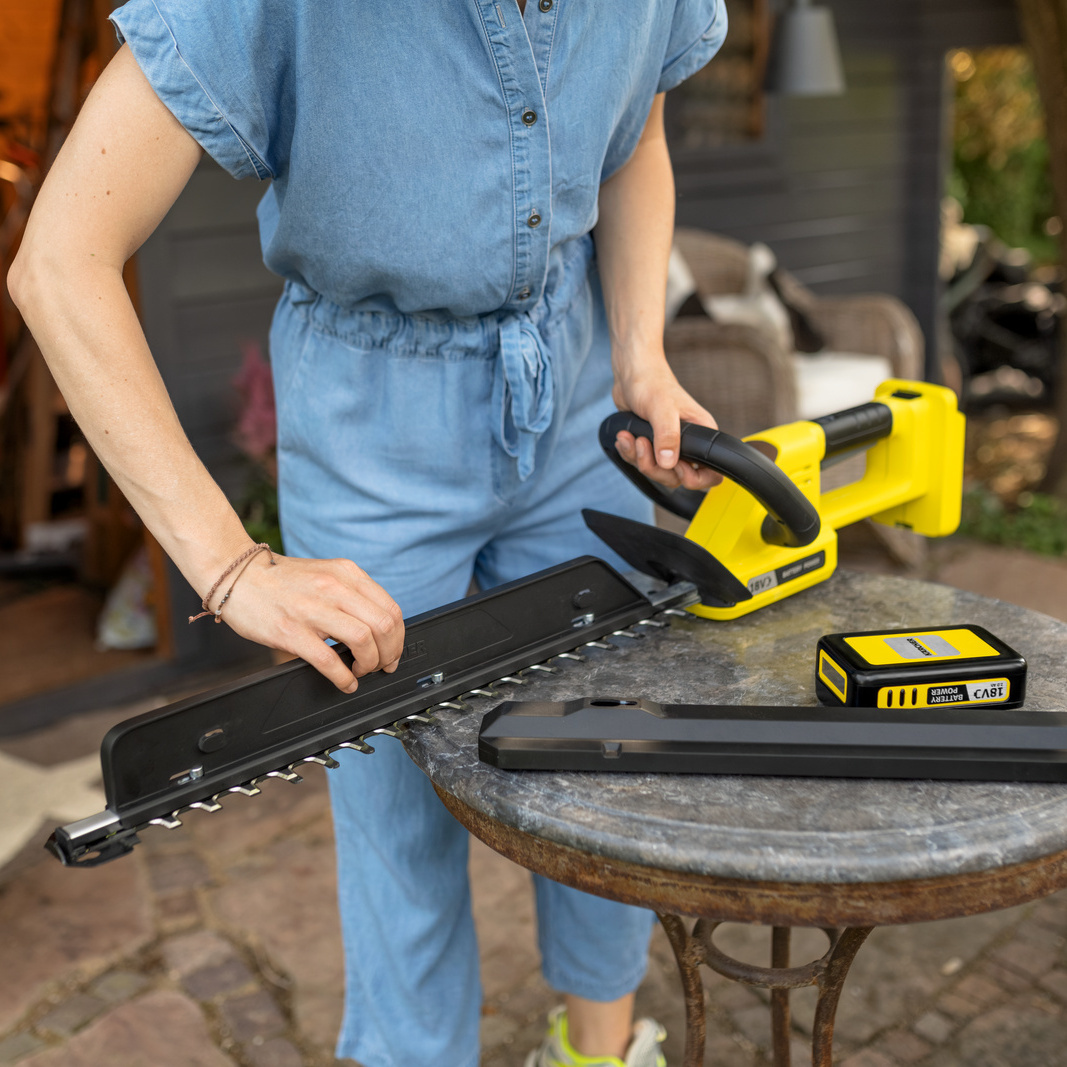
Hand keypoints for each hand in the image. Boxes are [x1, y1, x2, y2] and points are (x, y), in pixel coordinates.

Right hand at [218, 552, 404, 692]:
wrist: (238, 576)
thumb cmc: (280, 580)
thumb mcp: (325, 574)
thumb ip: (351, 593)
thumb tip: (377, 626)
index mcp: (346, 573)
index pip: (391, 608)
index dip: (398, 637)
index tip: (393, 651)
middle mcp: (334, 588)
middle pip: (384, 625)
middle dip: (389, 653)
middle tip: (381, 666)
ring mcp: (313, 610)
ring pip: (364, 641)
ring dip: (369, 664)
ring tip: (360, 671)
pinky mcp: (292, 632)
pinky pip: (330, 661)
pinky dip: (344, 678)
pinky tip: (345, 682)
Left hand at [611, 360, 721, 491]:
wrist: (631, 374)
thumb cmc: (652, 382)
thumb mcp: (662, 408)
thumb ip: (667, 435)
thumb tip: (668, 462)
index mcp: (702, 433)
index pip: (711, 473)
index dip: (694, 479)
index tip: (676, 466)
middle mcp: (688, 443)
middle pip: (677, 477)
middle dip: (655, 467)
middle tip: (642, 444)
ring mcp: (668, 446)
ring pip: (658, 472)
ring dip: (638, 459)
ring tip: (629, 437)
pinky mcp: (651, 446)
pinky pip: (641, 463)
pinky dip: (629, 453)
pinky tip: (624, 437)